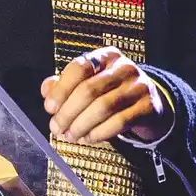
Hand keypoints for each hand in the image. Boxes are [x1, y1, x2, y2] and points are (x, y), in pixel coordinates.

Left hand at [41, 46, 170, 144]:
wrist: (149, 103)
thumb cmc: (111, 93)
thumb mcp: (89, 83)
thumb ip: (65, 85)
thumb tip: (47, 90)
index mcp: (106, 57)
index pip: (79, 68)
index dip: (61, 89)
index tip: (50, 108)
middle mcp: (124, 67)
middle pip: (89, 90)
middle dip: (68, 113)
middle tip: (56, 128)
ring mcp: (139, 86)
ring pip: (103, 107)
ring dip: (81, 125)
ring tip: (70, 136)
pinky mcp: (148, 106)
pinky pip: (120, 122)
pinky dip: (100, 133)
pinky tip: (89, 138)